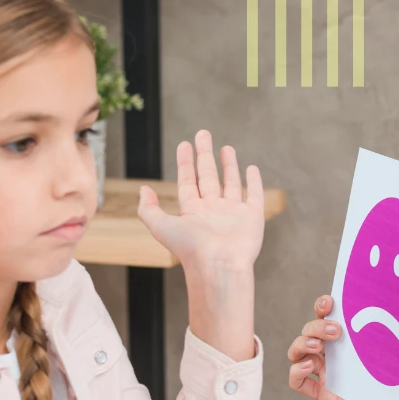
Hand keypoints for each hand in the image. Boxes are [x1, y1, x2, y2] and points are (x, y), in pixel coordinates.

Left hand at [137, 130, 264, 272]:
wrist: (219, 265)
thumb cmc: (190, 249)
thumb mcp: (161, 227)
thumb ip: (149, 209)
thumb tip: (143, 189)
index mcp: (192, 212)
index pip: (188, 181)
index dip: (185, 163)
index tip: (185, 144)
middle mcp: (212, 211)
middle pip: (208, 176)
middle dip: (205, 155)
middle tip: (203, 134)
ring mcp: (233, 213)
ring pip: (230, 183)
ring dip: (228, 165)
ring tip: (226, 147)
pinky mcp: (252, 217)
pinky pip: (254, 195)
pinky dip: (254, 182)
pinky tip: (251, 169)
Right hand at [288, 295, 398, 399]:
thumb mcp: (398, 351)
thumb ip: (396, 333)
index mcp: (348, 338)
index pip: (326, 315)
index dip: (322, 306)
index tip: (330, 303)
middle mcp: (334, 352)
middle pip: (309, 331)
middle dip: (316, 327)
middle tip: (337, 332)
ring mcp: (327, 372)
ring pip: (297, 353)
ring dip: (301, 344)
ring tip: (317, 348)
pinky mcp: (324, 393)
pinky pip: (297, 382)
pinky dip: (296, 372)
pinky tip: (308, 368)